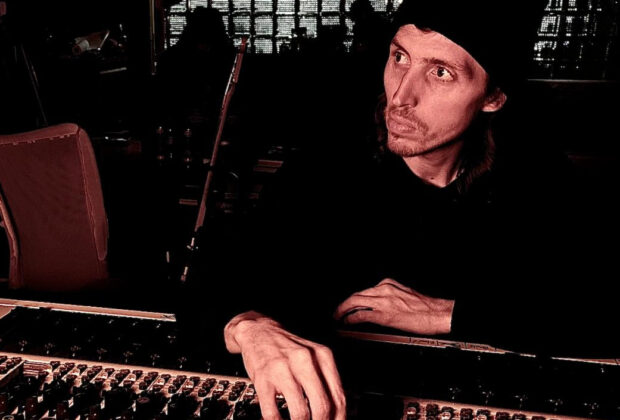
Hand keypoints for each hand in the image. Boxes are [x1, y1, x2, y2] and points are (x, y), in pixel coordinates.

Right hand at [224, 311, 345, 419]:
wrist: (259, 330)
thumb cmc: (288, 347)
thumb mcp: (313, 356)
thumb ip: (325, 380)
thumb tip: (336, 412)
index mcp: (322, 356)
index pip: (339, 397)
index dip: (339, 418)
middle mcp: (304, 361)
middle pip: (322, 407)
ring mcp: (283, 369)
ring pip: (300, 413)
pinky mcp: (263, 379)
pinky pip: (273, 412)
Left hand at [334, 278, 454, 334]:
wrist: (439, 314)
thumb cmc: (426, 308)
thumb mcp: (405, 295)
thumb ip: (390, 297)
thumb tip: (377, 307)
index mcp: (389, 284)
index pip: (364, 291)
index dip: (353, 300)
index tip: (348, 305)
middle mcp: (384, 289)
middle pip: (356, 295)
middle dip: (343, 304)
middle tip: (336, 313)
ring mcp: (383, 301)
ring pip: (354, 302)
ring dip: (343, 311)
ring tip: (337, 318)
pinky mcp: (384, 314)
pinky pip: (361, 315)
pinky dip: (351, 319)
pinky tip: (346, 323)